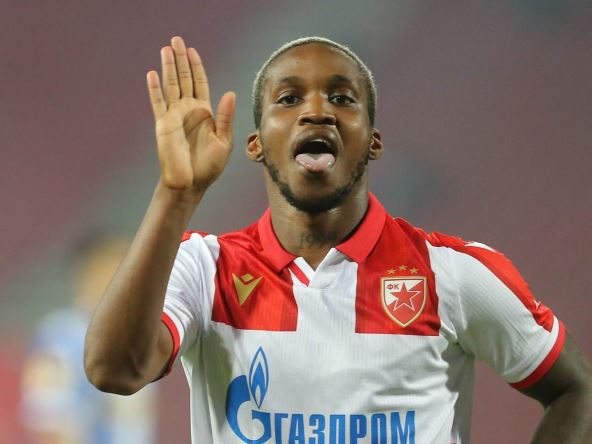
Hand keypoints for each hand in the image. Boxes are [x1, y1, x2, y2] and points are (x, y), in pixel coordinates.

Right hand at [147, 36, 235, 192]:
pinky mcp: (163, 125)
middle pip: (184, 79)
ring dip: (168, 67)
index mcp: (204, 113)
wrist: (190, 183)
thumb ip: (225, 117)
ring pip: (171, 86)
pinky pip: (158, 103)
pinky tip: (152, 74)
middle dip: (181, 59)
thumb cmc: (209, 166)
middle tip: (176, 40)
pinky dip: (155, 89)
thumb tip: (230, 93)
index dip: (196, 67)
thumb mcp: (224, 141)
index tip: (192, 51)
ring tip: (166, 49)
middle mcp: (188, 111)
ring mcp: (174, 116)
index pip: (200, 83)